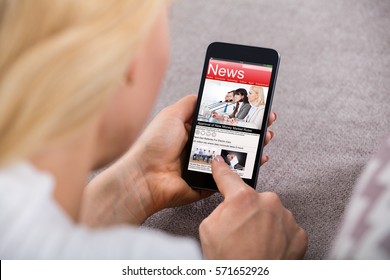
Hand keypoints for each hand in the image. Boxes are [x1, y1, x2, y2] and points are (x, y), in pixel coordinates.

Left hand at [128, 96, 275, 213]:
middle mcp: (202, 147)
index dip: (238, 112)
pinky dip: (248, 168)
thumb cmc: (154, 145)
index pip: (222, 119)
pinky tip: (260, 158)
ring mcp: (207, 165)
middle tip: (268, 119)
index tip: (254, 105)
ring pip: (236, 154)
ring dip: (254, 145)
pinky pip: (232, 175)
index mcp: (193, 131)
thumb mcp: (171, 115)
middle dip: (252, 127)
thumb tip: (204, 93)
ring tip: (268, 135)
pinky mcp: (210, 182)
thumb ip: (189, 103)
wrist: (144, 178)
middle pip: (233, 136)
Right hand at [199, 156, 306, 258]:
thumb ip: (221, 207)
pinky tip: (268, 247)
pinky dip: (278, 235)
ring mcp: (286, 218)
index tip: (220, 162)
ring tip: (255, 243)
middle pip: (254, 199)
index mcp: (243, 199)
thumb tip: (228, 203)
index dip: (221, 168)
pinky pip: (285, 227)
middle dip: (247, 210)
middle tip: (240, 231)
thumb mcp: (208, 227)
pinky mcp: (299, 233)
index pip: (229, 176)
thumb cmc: (228, 260)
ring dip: (264, 223)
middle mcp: (268, 203)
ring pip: (271, 213)